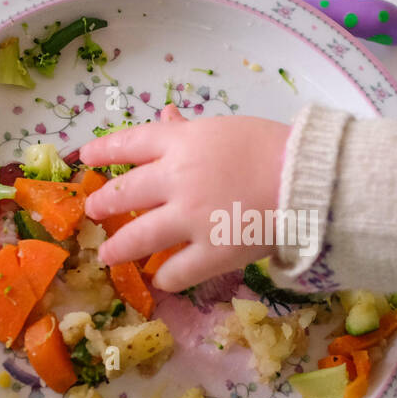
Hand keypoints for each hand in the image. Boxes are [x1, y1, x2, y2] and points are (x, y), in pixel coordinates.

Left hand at [79, 105, 290, 292]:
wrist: (309, 179)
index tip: (87, 157)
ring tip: (109, 253)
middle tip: (94, 210)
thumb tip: (165, 118)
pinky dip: (166, 277)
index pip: (129, 143)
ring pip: (139, 237)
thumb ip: (190, 131)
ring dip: (120, 247)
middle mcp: (176, 179)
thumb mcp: (225, 129)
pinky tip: (162, 279)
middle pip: (125, 193)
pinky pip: (176, 272)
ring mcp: (190, 219)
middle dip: (104, 203)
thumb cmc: (274, 148)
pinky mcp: (211, 253)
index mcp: (181, 143)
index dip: (104, 150)